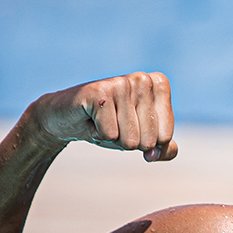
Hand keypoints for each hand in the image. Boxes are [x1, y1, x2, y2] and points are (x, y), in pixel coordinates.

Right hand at [31, 72, 176, 161]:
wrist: (67, 119)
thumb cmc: (109, 126)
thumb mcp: (142, 140)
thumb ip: (163, 149)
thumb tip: (155, 154)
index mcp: (158, 84)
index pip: (165, 136)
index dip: (147, 142)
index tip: (132, 127)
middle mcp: (142, 78)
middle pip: (149, 140)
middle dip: (129, 142)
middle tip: (114, 125)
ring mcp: (120, 83)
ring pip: (130, 139)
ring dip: (113, 138)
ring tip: (102, 121)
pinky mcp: (98, 92)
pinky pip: (110, 134)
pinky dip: (98, 135)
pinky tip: (90, 120)